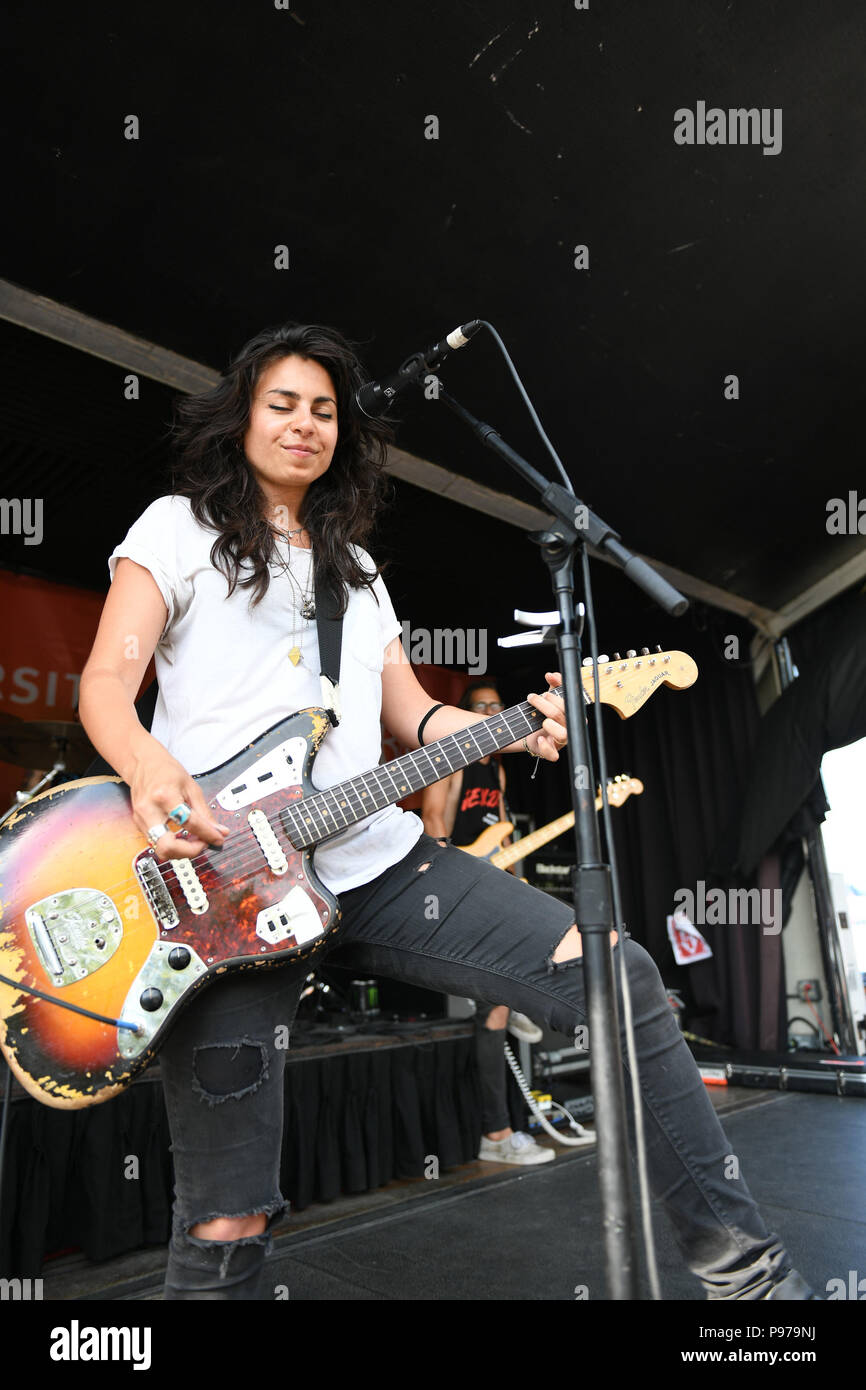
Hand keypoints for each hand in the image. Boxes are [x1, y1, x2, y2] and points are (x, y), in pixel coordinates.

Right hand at [127, 744, 229, 858]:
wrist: (143, 764)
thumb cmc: (166, 771)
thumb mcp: (191, 787)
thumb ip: (205, 813)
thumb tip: (219, 831)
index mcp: (164, 796)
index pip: (189, 823)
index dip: (207, 834)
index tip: (218, 838)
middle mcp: (149, 810)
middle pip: (167, 846)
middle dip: (189, 851)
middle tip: (203, 844)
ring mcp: (141, 819)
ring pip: (161, 850)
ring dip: (182, 851)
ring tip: (195, 841)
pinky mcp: (139, 825)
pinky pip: (157, 843)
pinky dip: (173, 845)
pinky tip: (183, 837)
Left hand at [525, 672, 567, 761]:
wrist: (530, 732)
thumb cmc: (543, 714)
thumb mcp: (548, 697)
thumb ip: (553, 684)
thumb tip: (551, 675)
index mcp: (571, 714)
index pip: (570, 704)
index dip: (558, 697)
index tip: (544, 692)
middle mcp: (568, 727)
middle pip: (562, 716)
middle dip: (546, 705)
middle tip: (533, 699)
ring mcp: (560, 741)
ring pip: (563, 735)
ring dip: (551, 725)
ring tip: (541, 720)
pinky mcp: (551, 752)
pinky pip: (553, 755)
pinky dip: (546, 747)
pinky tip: (539, 738)